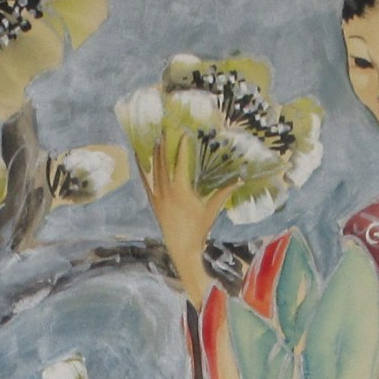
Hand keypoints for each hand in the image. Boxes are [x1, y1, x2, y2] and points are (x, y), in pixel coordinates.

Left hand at [143, 133, 234, 308]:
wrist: (182, 248)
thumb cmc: (198, 229)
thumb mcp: (211, 210)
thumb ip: (223, 193)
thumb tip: (240, 180)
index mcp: (181, 190)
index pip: (181, 163)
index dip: (183, 147)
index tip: (185, 134)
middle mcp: (166, 191)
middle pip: (164, 163)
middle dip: (166, 146)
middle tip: (166, 130)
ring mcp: (158, 196)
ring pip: (154, 170)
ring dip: (155, 154)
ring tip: (156, 138)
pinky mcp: (153, 202)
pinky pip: (146, 182)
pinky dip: (142, 169)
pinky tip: (138, 157)